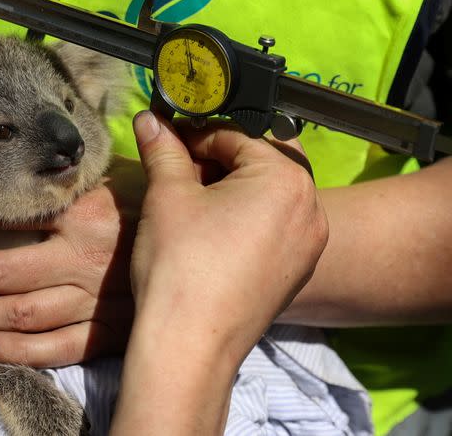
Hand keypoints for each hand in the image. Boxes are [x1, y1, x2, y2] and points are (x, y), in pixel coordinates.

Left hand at [0, 156, 144, 366]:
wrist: (213, 248)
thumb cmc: (158, 207)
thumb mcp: (120, 175)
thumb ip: (78, 171)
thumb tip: (38, 149)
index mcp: (85, 214)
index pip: (9, 218)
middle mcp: (85, 259)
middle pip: (4, 273)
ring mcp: (96, 300)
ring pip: (23, 313)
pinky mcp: (109, 331)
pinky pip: (58, 349)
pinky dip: (19, 352)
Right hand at [110, 112, 327, 433]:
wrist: (189, 343)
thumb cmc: (181, 265)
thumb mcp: (168, 195)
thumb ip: (163, 149)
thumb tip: (150, 119)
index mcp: (286, 178)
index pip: (237, 135)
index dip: (196, 136)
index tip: (168, 142)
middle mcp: (311, 207)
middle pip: (259, 163)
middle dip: (217, 162)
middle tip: (178, 175)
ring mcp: (308, 244)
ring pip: (267, 196)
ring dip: (230, 190)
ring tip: (191, 206)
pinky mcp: (296, 271)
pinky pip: (273, 227)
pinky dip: (244, 220)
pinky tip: (209, 235)